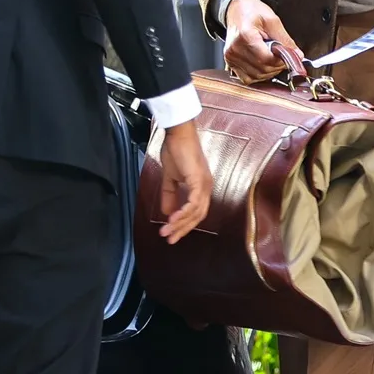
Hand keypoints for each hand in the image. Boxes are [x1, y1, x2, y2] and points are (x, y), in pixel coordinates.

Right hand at [158, 119, 212, 243]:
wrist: (178, 133)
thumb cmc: (175, 150)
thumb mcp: (170, 178)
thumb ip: (169, 195)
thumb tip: (166, 212)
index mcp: (201, 187)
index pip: (196, 212)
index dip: (184, 224)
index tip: (172, 234)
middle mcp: (207, 187)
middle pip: (198, 216)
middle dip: (182, 229)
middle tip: (169, 239)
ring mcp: (205, 184)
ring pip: (196, 212)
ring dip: (180, 223)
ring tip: (167, 231)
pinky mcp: (199, 180)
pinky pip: (194, 202)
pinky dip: (184, 213)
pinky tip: (173, 219)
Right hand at [223, 0, 303, 83]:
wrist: (237, 9)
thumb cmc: (252, 11)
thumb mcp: (272, 20)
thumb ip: (285, 39)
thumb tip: (297, 55)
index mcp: (245, 36)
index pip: (266, 59)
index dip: (280, 61)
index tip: (288, 57)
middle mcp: (235, 49)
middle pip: (262, 69)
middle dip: (276, 66)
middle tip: (281, 56)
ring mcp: (231, 57)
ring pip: (256, 76)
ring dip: (268, 72)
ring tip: (271, 58)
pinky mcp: (230, 62)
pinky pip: (247, 78)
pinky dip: (258, 75)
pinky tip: (262, 65)